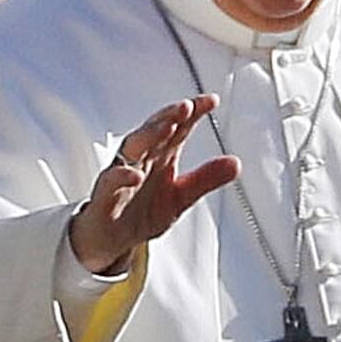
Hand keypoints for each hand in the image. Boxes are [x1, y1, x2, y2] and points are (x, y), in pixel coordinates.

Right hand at [68, 97, 240, 278]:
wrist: (111, 240)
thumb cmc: (141, 212)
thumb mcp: (181, 197)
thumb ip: (206, 179)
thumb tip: (235, 163)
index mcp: (161, 155)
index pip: (178, 127)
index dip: (193, 112)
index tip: (211, 101)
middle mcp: (141, 158)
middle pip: (155, 129)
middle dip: (170, 116)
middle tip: (186, 106)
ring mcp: (122, 173)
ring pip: (132, 147)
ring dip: (148, 135)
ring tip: (166, 127)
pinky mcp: (105, 195)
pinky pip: (111, 181)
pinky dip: (122, 177)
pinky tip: (135, 175)